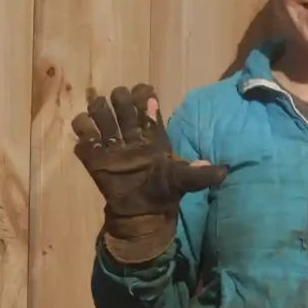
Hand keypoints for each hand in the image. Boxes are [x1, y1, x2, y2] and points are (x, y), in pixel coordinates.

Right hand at [71, 83, 226, 263]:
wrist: (142, 215)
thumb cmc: (164, 193)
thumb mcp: (184, 181)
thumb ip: (200, 174)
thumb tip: (224, 171)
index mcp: (153, 137)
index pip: (148, 109)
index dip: (145, 98)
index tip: (144, 93)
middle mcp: (132, 137)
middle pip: (123, 108)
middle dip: (120, 100)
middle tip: (120, 99)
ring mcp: (112, 147)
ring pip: (102, 117)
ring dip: (99, 109)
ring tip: (99, 109)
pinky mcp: (94, 159)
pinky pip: (84, 140)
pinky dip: (82, 131)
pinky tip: (87, 133)